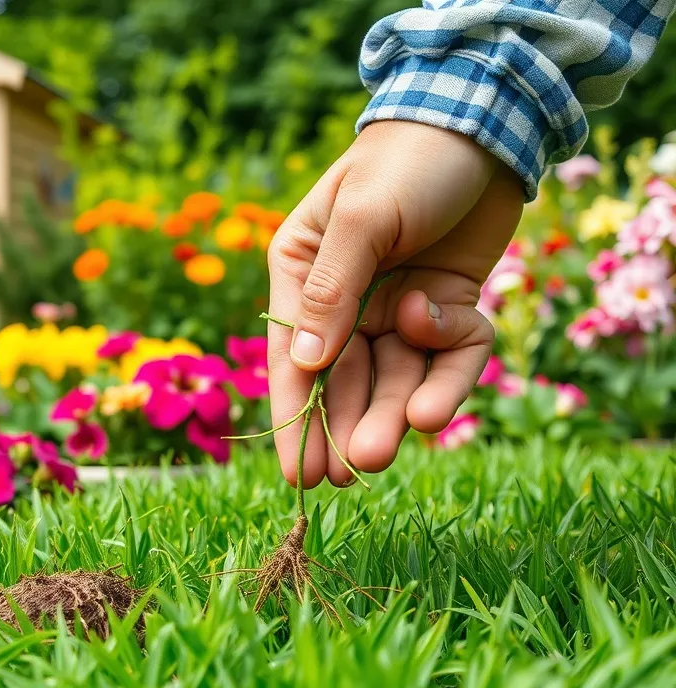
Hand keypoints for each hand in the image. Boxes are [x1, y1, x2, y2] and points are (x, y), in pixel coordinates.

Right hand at [267, 121, 524, 487]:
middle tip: (358, 469)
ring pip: (398, 376)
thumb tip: (303, 364)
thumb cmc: (407, 160)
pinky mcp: (446, 307)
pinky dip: (452, 366)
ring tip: (409, 437)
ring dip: (402, 408)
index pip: (292, 358)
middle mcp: (344, 297)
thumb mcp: (362, 217)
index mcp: (301, 272)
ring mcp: (395, 304)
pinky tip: (453, 359)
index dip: (296, 418)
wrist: (487, 121)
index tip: (301, 473)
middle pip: (345, 379)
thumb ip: (332, 291)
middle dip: (353, 422)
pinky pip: (448, 354)